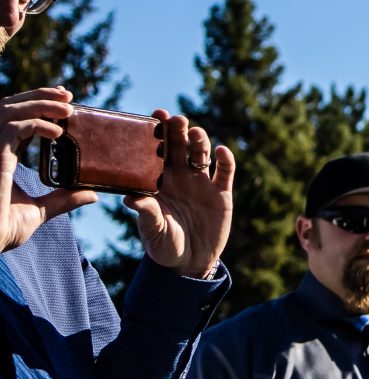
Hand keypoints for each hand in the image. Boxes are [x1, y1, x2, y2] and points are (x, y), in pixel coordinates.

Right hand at [0, 91, 92, 251]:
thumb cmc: (4, 229)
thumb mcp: (40, 211)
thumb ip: (63, 199)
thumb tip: (92, 194)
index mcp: (3, 156)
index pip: (18, 121)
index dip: (38, 107)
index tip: (66, 104)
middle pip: (11, 107)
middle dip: (39, 96)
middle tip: (68, 95)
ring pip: (10, 110)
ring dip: (40, 103)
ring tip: (68, 107)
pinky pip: (13, 128)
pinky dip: (36, 123)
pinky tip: (58, 132)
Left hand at [130, 111, 234, 278]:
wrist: (190, 262)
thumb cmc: (163, 245)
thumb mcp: (152, 232)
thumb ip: (146, 214)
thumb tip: (131, 198)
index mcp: (158, 180)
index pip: (156, 150)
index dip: (157, 132)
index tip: (154, 116)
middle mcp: (179, 177)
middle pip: (179, 146)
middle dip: (177, 131)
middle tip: (175, 119)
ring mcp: (201, 184)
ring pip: (201, 154)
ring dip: (200, 141)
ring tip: (196, 133)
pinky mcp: (221, 194)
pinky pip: (225, 173)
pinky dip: (226, 161)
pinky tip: (222, 152)